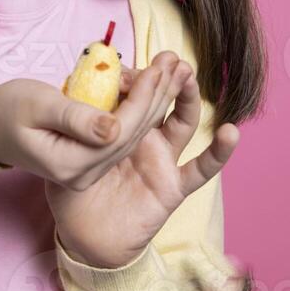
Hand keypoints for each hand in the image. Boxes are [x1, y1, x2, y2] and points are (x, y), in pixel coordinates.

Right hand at [0, 54, 206, 189]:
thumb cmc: (8, 108)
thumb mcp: (38, 105)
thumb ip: (76, 118)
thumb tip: (114, 126)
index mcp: (70, 164)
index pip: (120, 132)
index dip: (143, 99)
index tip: (159, 68)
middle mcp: (84, 173)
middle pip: (132, 135)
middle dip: (157, 98)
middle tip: (177, 64)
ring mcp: (87, 170)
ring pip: (130, 136)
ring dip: (154, 102)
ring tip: (173, 71)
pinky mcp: (89, 160)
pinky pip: (120, 134)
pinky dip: (138, 109)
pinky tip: (152, 87)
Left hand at [44, 53, 240, 268]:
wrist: (81, 234)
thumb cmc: (67, 188)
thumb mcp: (61, 149)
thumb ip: (71, 125)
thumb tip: (78, 99)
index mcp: (117, 125)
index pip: (129, 94)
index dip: (131, 80)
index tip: (123, 70)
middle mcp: (143, 137)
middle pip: (159, 99)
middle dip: (164, 76)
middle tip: (168, 55)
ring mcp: (161, 158)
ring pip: (182, 121)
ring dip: (188, 97)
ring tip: (187, 74)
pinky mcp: (173, 185)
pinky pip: (200, 169)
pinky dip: (218, 152)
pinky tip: (229, 133)